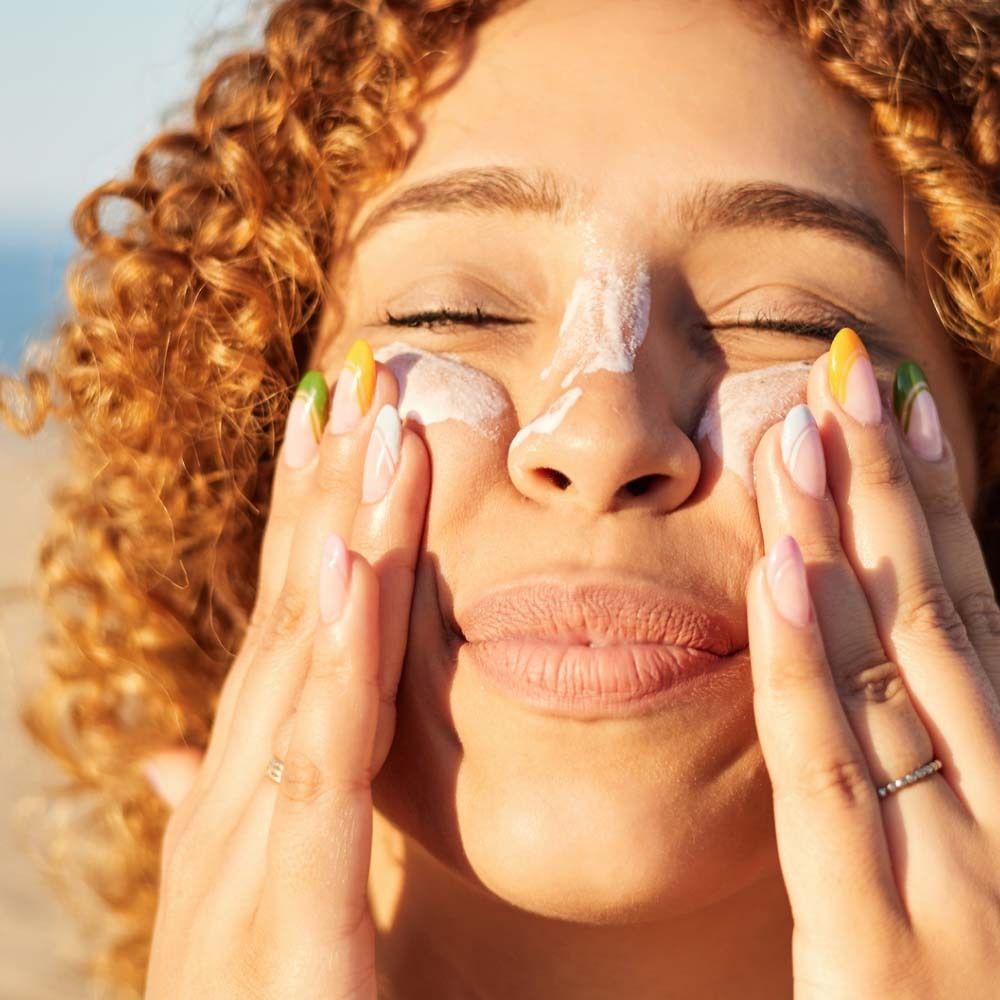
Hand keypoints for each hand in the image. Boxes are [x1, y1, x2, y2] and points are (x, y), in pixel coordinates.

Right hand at [142, 341, 429, 999]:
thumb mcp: (260, 904)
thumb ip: (241, 818)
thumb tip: (184, 755)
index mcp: (239, 800)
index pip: (280, 635)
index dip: (301, 524)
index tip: (331, 429)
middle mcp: (231, 808)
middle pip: (286, 620)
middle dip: (318, 493)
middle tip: (350, 377)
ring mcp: (246, 858)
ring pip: (303, 664)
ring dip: (336, 533)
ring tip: (367, 424)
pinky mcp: (290, 921)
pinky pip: (320, 762)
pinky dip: (334, 658)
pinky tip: (350, 564)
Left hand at [747, 328, 999, 998]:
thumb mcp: (976, 868)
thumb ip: (945, 758)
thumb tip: (911, 643)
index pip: (973, 615)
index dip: (940, 505)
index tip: (907, 408)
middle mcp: (999, 806)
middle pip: (935, 613)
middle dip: (891, 487)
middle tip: (853, 375)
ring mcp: (952, 869)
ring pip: (890, 665)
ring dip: (845, 537)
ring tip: (807, 432)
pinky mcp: (876, 937)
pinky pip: (833, 769)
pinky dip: (807, 662)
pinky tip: (783, 570)